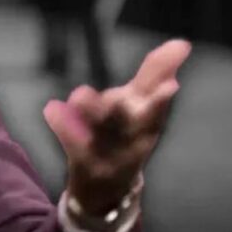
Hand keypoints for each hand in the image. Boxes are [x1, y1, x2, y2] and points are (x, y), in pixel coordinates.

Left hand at [43, 39, 191, 214]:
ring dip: (92, 113)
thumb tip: (180, 43)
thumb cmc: (128, 135)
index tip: (170, 86)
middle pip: (130, 122)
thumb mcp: (145, 107)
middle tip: (121, 96)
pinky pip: (71, 142)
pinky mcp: (85, 164)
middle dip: (125, 110)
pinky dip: (62, 125)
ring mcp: (108, 155)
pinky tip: (51, 108)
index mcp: (148, 122)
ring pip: (101, 133)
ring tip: (81, 93)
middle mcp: (132, 140)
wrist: (106, 188)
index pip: (157, 104)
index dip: (162, 97)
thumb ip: (156, 74)